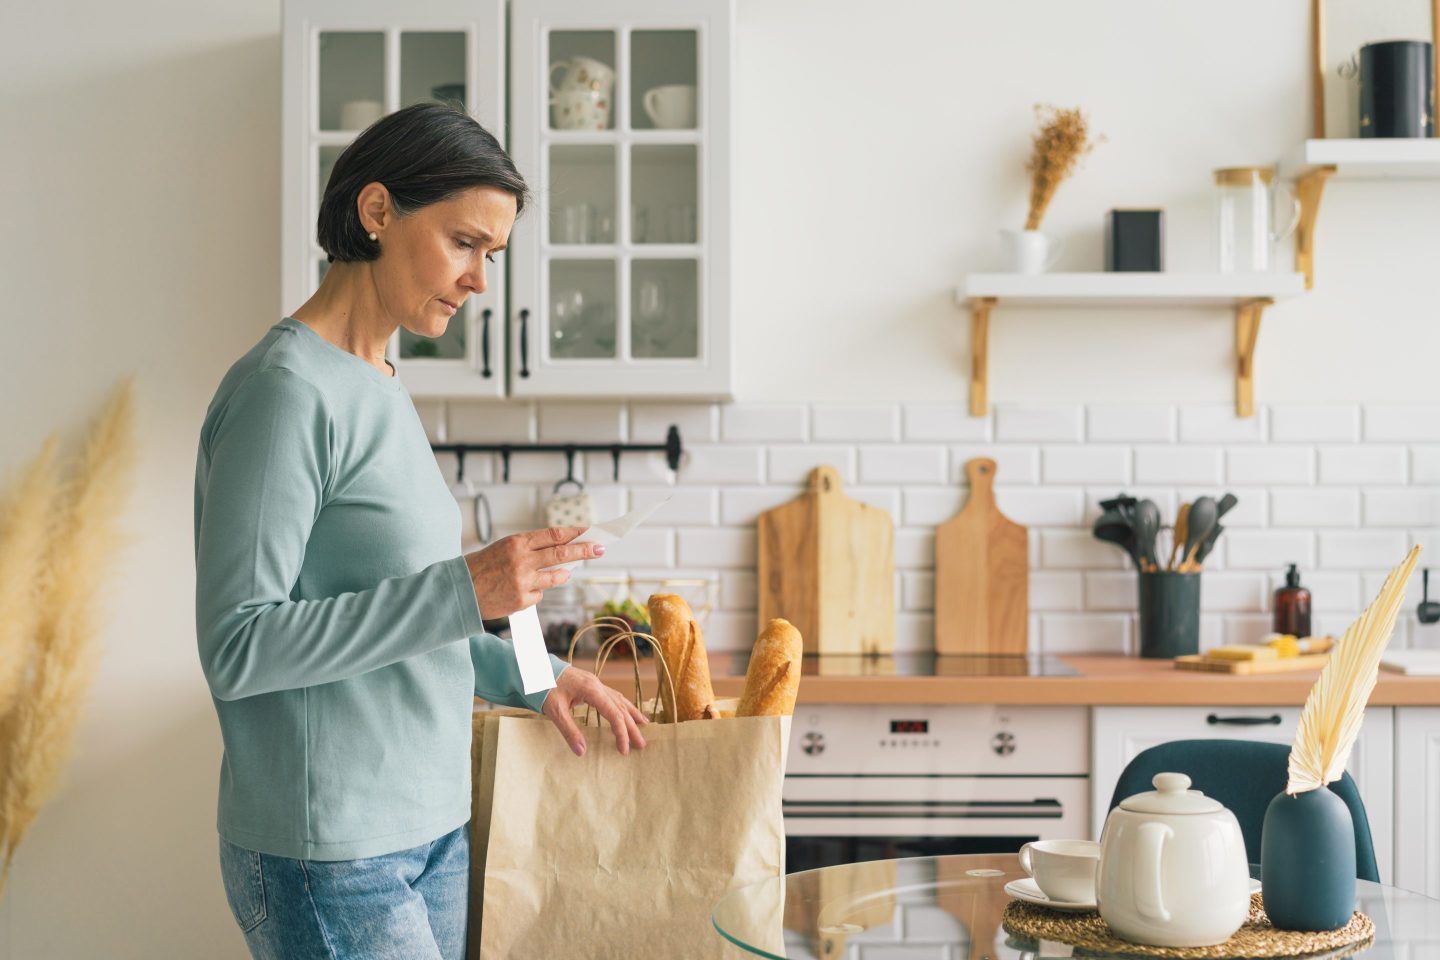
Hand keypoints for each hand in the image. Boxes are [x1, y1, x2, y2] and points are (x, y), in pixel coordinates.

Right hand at [463, 526, 603, 618]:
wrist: (458, 591)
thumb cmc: (480, 567)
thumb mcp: (503, 548)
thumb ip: (529, 549)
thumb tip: (560, 549)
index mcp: (516, 543)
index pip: (553, 535)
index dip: (574, 533)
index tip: (590, 531)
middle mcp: (522, 560)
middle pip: (562, 554)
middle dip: (585, 550)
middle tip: (600, 548)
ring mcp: (523, 582)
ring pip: (556, 577)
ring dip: (563, 574)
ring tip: (566, 572)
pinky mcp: (522, 601)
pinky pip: (539, 596)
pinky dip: (536, 593)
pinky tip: (521, 591)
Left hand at [541, 667, 648, 757]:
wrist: (536, 667)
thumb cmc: (544, 686)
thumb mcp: (554, 711)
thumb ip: (569, 731)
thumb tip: (581, 752)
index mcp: (591, 690)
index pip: (613, 714)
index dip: (621, 733)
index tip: (624, 749)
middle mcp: (597, 685)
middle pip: (620, 708)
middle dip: (632, 727)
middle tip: (642, 745)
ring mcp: (596, 683)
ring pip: (619, 700)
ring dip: (631, 714)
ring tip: (644, 726)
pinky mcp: (591, 685)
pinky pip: (613, 696)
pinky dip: (623, 706)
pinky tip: (627, 711)